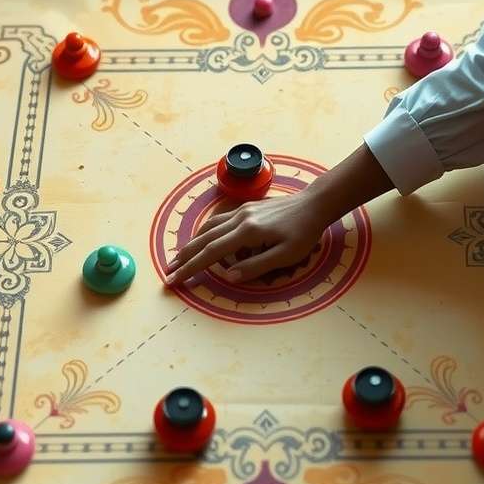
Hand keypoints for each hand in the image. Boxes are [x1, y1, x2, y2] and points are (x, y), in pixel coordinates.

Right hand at [166, 191, 326, 284]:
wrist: (315, 203)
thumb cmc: (304, 232)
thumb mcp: (286, 255)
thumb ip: (257, 266)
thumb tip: (230, 277)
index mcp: (247, 233)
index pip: (211, 253)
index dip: (191, 268)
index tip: (174, 279)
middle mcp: (239, 219)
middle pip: (203, 240)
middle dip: (184, 257)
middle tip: (168, 271)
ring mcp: (242, 211)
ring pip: (208, 227)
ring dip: (192, 243)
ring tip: (181, 257)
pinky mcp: (247, 208)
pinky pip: (218, 220)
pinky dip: (205, 232)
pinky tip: (204, 238)